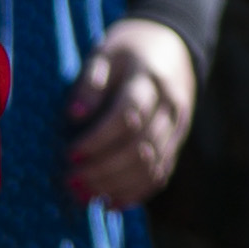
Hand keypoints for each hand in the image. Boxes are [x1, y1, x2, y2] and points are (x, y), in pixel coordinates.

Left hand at [61, 18, 200, 210]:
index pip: (128, 116)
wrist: (173, 44)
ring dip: (116, 186)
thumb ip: (90, 81)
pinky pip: (162, 174)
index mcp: (149, 79)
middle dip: (104, 169)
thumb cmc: (128, 49)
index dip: (98, 140)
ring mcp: (178, 126)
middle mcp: (170, 106)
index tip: (70, 153)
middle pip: (141, 147)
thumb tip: (75, 115)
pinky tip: (110, 202)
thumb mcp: (106, 52)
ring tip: (84, 196)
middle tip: (71, 181)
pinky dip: (136, 193)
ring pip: (152, 166)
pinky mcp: (178, 142)